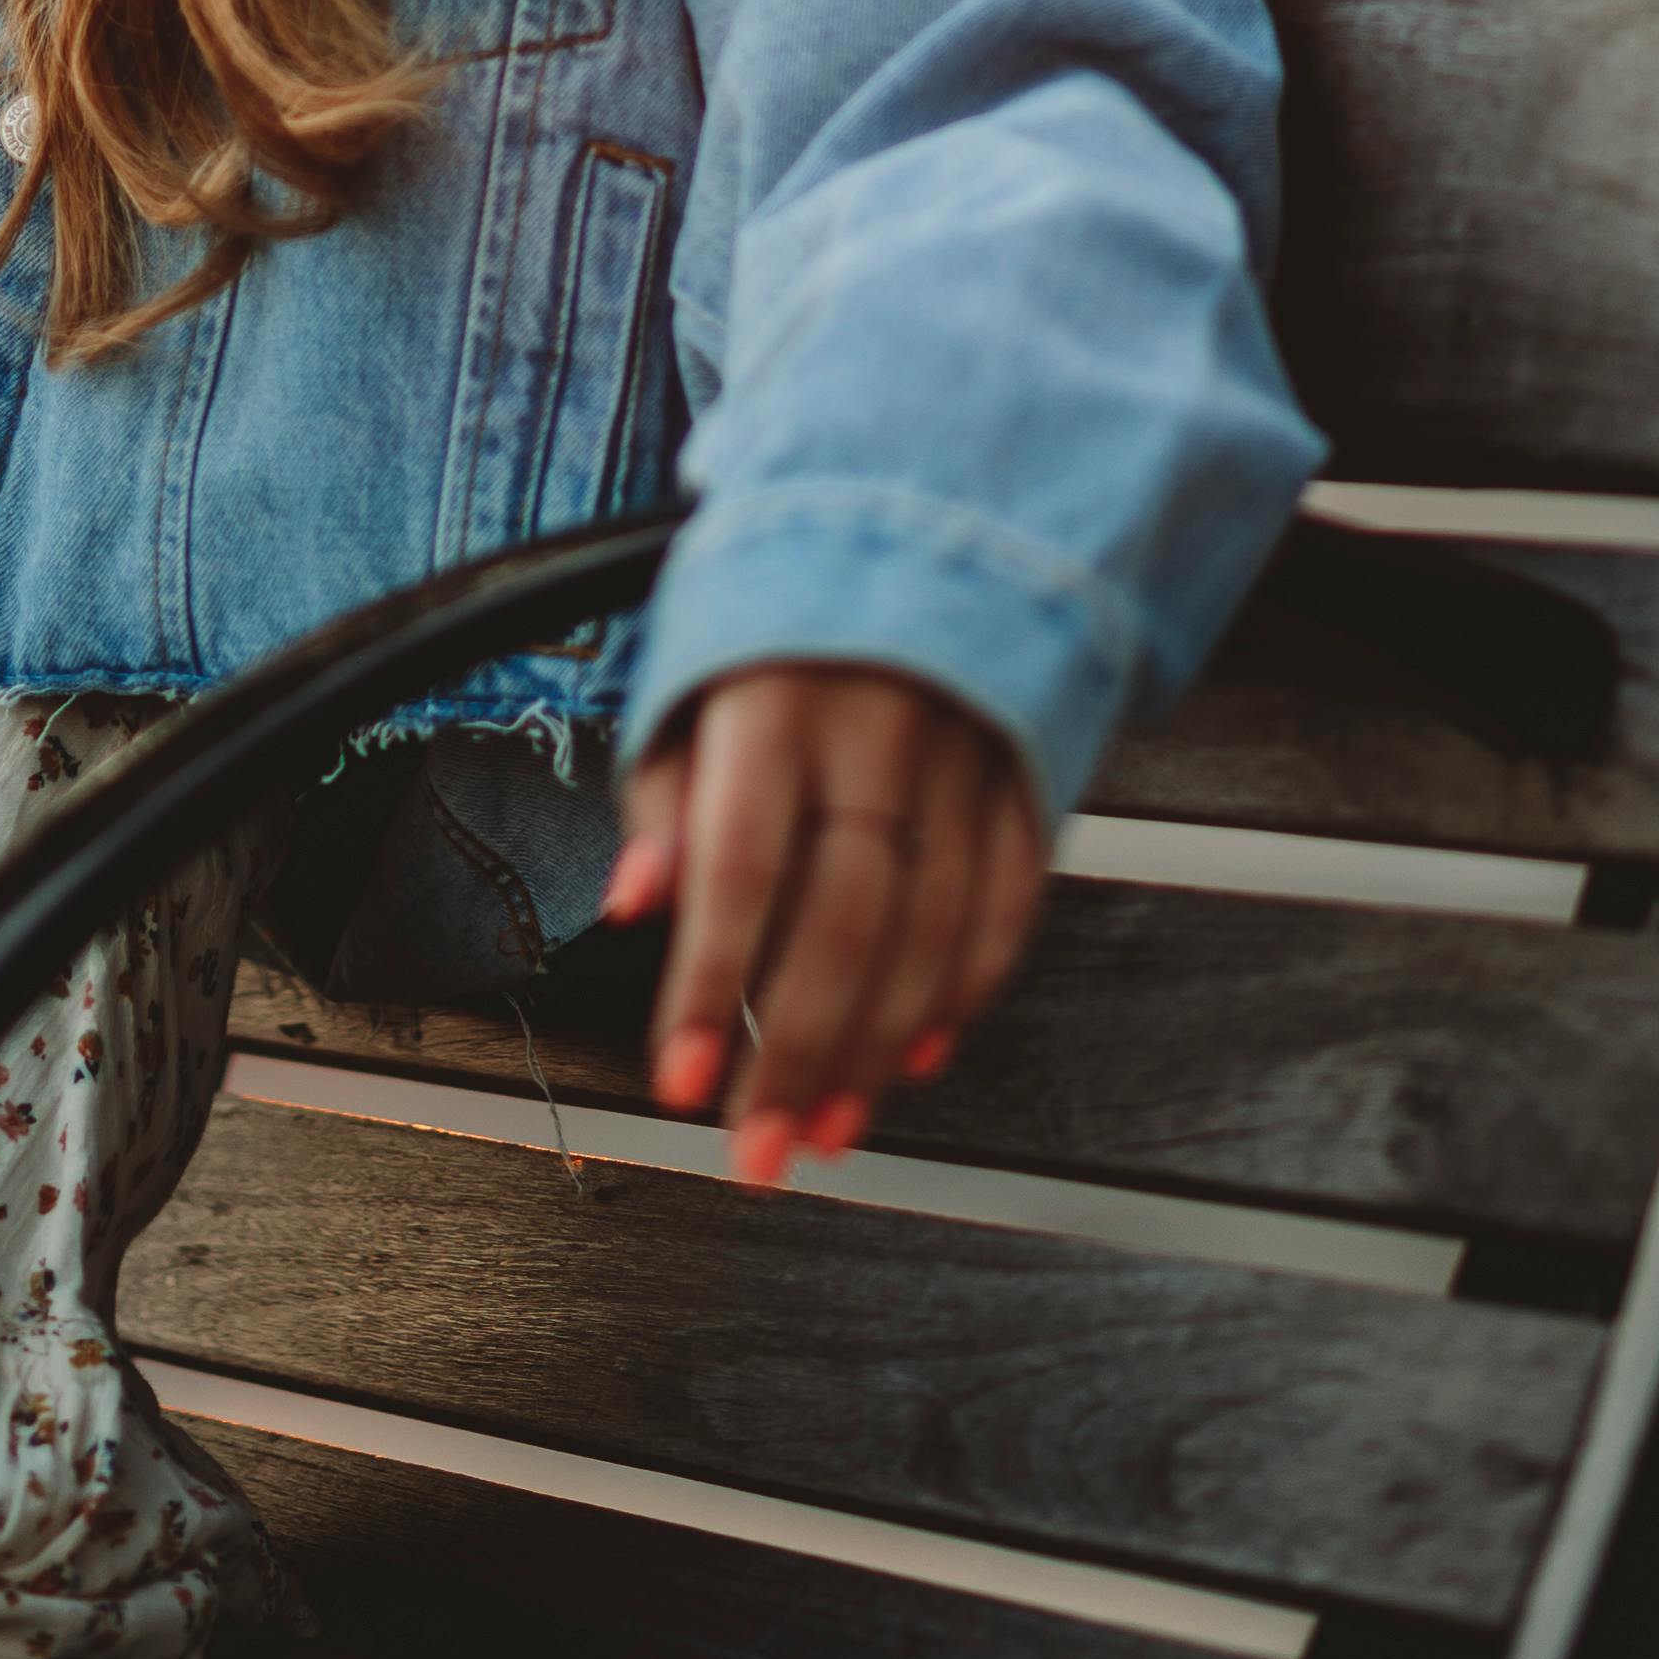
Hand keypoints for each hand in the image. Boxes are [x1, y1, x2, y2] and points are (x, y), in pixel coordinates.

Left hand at [605, 661, 1046, 1187]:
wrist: (919, 510)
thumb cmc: (777, 609)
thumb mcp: (687, 671)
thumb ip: (663, 795)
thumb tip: (635, 903)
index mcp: (772, 700)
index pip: (738, 867)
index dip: (709, 986)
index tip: (680, 1084)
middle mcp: (874, 730)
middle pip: (843, 921)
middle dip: (796, 1054)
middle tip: (760, 1148)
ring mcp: (962, 754)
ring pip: (929, 930)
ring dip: (875, 1048)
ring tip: (827, 1126)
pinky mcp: (1024, 769)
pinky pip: (1006, 900)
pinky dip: (967, 989)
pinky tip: (919, 1052)